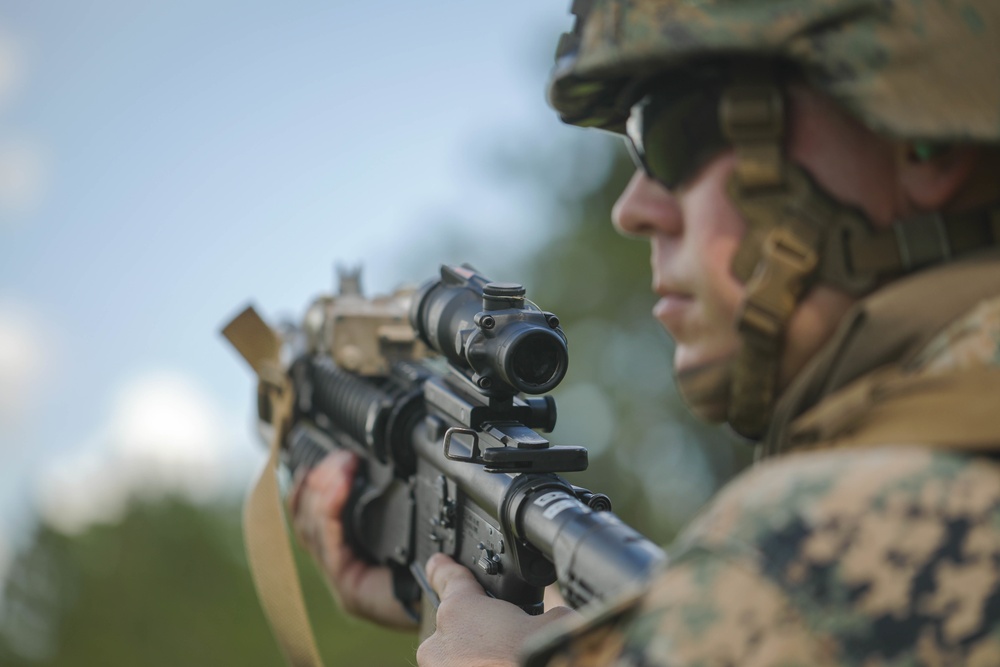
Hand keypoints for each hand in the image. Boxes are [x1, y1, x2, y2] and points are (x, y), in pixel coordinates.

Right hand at [288, 450, 416, 628]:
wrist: (444, 601)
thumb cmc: (429, 566)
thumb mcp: (400, 528)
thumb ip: (381, 507)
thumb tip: (367, 468)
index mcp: (346, 552)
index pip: (310, 519)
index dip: (305, 490)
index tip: (312, 464)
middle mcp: (337, 567)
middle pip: (306, 521)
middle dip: (320, 483)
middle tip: (341, 459)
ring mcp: (340, 579)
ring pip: (313, 531)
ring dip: (325, 493)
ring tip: (342, 468)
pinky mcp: (349, 588)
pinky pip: (330, 547)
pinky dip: (331, 515)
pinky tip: (339, 491)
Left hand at [416, 553, 576, 666]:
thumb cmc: (540, 658)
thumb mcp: (557, 622)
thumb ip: (546, 613)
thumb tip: (555, 618)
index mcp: (462, 610)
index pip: (448, 578)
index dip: (445, 568)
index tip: (437, 562)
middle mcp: (439, 644)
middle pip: (453, 628)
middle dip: (477, 634)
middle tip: (507, 641)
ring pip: (455, 659)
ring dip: (476, 658)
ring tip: (508, 657)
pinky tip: (506, 663)